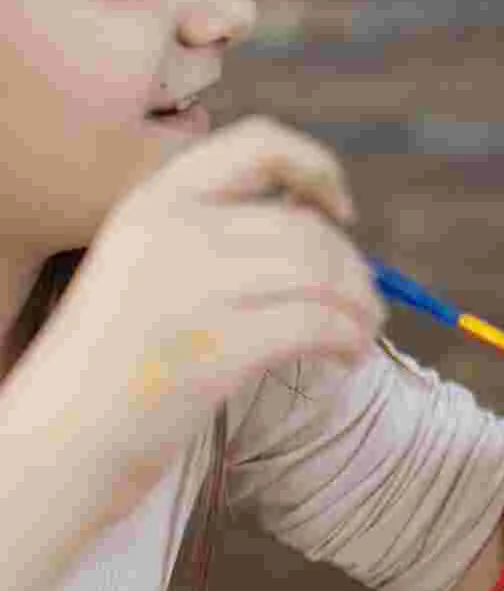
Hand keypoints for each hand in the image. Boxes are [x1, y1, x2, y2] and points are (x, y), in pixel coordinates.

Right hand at [15, 116, 383, 514]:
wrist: (53, 446)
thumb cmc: (114, 366)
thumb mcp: (147, 271)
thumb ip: (218, 236)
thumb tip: (326, 223)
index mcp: (152, 204)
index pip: (258, 144)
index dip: (315, 167)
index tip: (340, 209)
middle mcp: (171, 234)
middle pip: (305, 225)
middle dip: (352, 265)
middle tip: (365, 303)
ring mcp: (190, 290)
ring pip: (322, 272)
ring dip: (361, 304)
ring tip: (362, 332)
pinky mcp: (215, 349)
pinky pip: (318, 325)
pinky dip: (350, 338)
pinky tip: (347, 357)